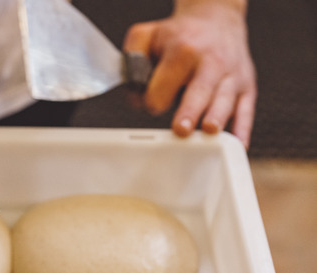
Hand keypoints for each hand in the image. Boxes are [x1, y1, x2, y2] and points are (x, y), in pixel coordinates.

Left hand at [124, 1, 256, 146]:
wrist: (217, 20)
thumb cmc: (181, 35)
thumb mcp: (147, 36)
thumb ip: (131, 62)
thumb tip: (135, 96)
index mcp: (183, 51)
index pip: (163, 85)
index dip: (152, 99)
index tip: (150, 102)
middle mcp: (211, 63)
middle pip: (199, 92)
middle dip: (189, 111)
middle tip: (181, 128)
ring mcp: (232, 76)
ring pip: (225, 102)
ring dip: (216, 118)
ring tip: (208, 131)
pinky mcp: (247, 87)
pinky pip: (246, 110)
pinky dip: (243, 129)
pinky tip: (237, 144)